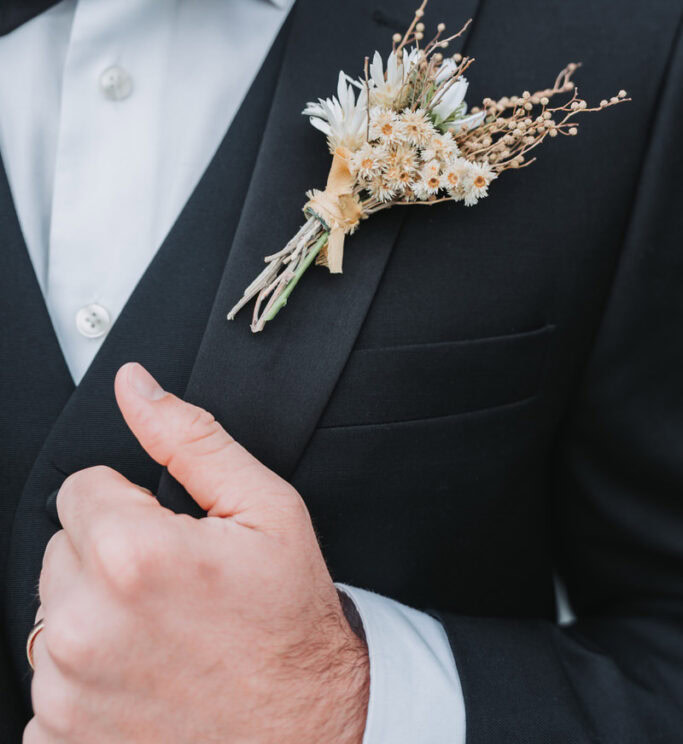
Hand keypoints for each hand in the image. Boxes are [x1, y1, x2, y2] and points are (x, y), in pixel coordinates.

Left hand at [26, 363, 368, 743]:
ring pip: (51, 613)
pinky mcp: (58, 739)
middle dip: (107, 558)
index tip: (170, 539)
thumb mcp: (264, 511)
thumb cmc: (290, 627)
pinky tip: (143, 680)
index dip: (130, 506)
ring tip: (163, 636)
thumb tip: (135, 386)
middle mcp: (84, 626)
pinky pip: (48, 679)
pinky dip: (87, 676)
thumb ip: (190, 437)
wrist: (305, 736)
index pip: (80, 488)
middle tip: (173, 589)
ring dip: (95, 617)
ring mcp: (65, 691)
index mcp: (132, 555)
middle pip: (60, 549)